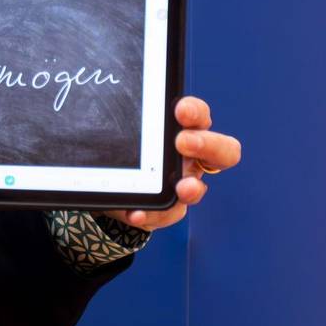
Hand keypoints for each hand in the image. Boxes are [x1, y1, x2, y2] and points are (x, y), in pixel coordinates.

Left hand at [103, 96, 240, 230]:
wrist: (108, 181)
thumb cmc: (122, 148)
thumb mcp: (119, 133)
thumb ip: (120, 128)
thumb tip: (104, 122)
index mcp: (181, 129)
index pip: (198, 115)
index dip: (195, 111)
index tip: (180, 110)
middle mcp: (189, 157)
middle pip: (221, 150)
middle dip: (206, 143)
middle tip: (183, 142)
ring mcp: (182, 184)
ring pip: (196, 188)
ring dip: (191, 189)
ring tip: (182, 188)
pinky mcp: (168, 210)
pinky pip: (165, 214)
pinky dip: (150, 214)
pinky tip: (136, 213)